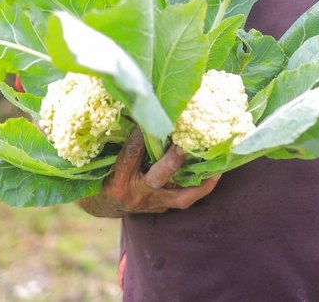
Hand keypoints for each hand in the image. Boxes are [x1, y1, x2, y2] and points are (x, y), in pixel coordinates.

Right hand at [78, 129, 219, 216]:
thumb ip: (120, 140)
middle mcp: (135, 195)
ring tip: (216, 167)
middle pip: (157, 178)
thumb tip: (137, 110)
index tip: (149, 117)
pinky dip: (199, 187)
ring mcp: (151, 204)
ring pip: (180, 197)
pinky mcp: (162, 208)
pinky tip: (214, 174)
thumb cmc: (102, 174)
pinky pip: (185, 199)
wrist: (102, 205)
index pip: (130, 156)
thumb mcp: (104, 159)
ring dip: (199, 182)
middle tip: (183, 144)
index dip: (139, 136)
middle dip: (172, 161)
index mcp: (117, 182)